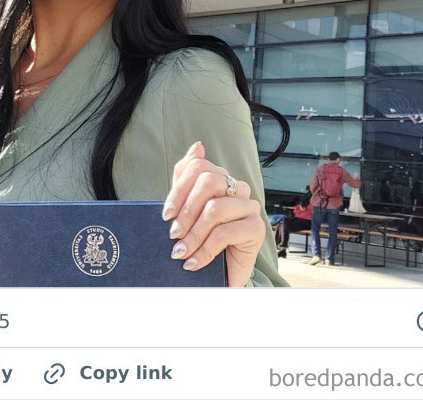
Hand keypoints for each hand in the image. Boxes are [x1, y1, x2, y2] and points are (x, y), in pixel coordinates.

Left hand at [162, 141, 264, 286]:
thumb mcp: (187, 209)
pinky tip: (194, 263)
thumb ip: (187, 177)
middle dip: (186, 210)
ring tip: (180, 253)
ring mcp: (249, 206)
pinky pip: (225, 233)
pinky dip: (204, 250)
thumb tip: (198, 146)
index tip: (166, 214)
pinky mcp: (256, 228)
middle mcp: (237, 188)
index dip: (179, 189)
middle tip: (173, 234)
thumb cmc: (201, 239)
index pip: (198, 166)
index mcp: (220, 178)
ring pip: (215, 209)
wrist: (219, 276)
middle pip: (208, 182)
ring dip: (193, 235)